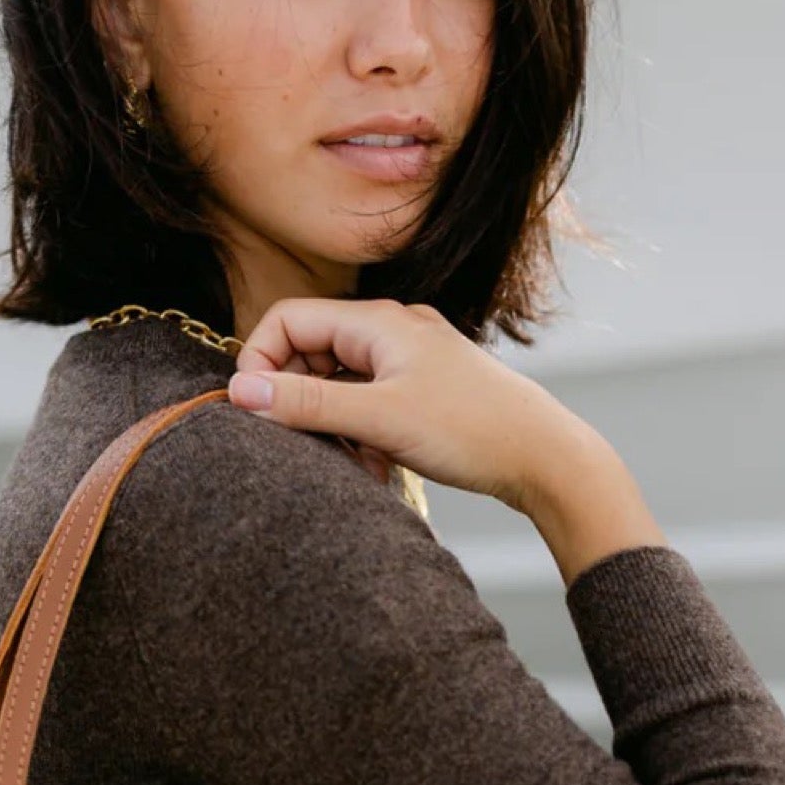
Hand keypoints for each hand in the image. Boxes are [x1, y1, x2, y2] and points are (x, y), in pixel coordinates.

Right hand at [227, 295, 581, 520]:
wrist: (544, 457)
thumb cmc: (472, 431)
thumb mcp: (379, 420)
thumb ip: (307, 405)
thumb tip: (240, 392)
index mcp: (378, 322)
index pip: (289, 320)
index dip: (261, 361)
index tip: (255, 410)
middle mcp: (391, 330)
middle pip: (310, 351)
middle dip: (296, 398)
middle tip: (301, 444)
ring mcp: (407, 360)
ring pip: (337, 382)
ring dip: (329, 422)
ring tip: (348, 459)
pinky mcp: (420, 389)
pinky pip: (366, 402)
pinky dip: (357, 432)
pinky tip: (374, 464)